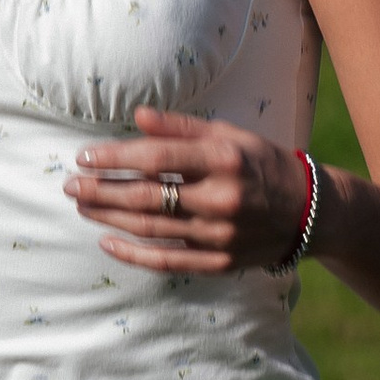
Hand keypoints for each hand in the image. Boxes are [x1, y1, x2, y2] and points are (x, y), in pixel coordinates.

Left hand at [66, 107, 318, 276]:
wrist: (309, 212)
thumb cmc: (261, 164)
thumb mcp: (229, 135)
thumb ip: (181, 128)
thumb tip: (137, 116)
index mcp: (224, 159)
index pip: (157, 159)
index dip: (115, 158)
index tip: (84, 156)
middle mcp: (221, 198)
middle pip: (147, 197)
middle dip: (101, 191)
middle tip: (70, 185)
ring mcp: (219, 235)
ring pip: (151, 229)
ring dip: (109, 218)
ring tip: (82, 207)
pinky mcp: (219, 263)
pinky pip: (167, 262)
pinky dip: (133, 254)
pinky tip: (107, 242)